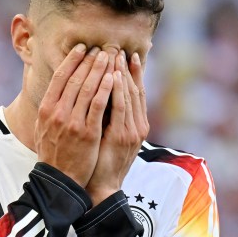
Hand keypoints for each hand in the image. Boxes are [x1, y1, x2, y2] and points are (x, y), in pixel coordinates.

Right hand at [35, 44, 114, 186]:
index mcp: (46, 109)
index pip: (60, 77)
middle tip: (101, 49)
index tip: (82, 48)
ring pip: (88, 89)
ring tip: (110, 58)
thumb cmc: (53, 153)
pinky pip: (99, 105)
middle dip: (90, 61)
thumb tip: (54, 88)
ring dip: (100, 70)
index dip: (72, 60)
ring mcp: (73, 122)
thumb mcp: (42, 127)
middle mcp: (57, 113)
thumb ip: (48, 107)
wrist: (59, 180)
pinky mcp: (88, 132)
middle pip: (76, 79)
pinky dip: (106, 89)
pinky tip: (114, 78)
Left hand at [85, 52, 147, 204]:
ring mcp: (131, 131)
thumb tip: (100, 97)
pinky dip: (118, 90)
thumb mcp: (107, 138)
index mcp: (135, 126)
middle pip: (135, 89)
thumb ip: (108, 119)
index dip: (132, 73)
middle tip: (118, 48)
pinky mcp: (121, 136)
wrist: (101, 188)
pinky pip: (120, 107)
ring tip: (115, 54)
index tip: (127, 55)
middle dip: (126, 68)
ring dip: (122, 72)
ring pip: (129, 95)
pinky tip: (113, 75)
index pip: (136, 93)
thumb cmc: (100, 163)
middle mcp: (137, 126)